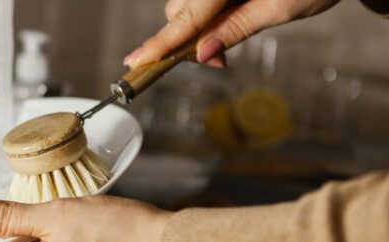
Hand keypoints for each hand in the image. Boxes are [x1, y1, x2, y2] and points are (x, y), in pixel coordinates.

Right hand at [124, 0, 340, 67]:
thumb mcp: (279, 9)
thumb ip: (235, 29)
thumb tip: (203, 54)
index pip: (187, 15)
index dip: (162, 42)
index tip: (137, 61)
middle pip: (181, 8)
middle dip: (188, 38)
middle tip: (219, 61)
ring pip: (188, 3)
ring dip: (199, 28)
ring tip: (226, 42)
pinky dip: (207, 14)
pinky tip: (227, 20)